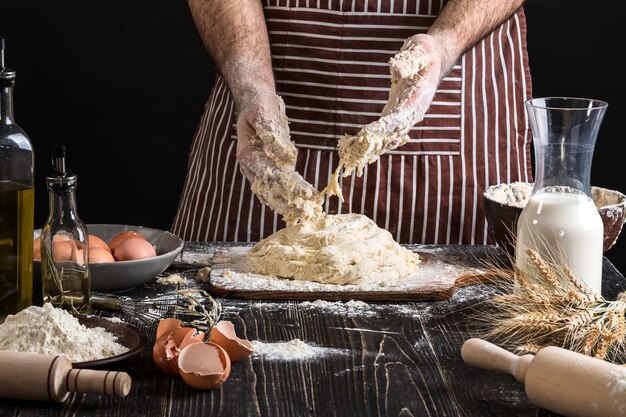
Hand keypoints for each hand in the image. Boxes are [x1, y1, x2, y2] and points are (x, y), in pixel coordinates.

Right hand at [235, 87, 322, 223]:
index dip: (287, 185)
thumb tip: (285, 156)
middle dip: (289, 201)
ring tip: (307, 214)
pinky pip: (281, 185)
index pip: (269, 174)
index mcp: (247, 154)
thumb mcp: (263, 113)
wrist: (255, 102)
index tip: (305, 193)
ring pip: (274, 192)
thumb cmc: (259, 106)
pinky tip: (304, 204)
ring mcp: (262, 169)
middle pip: (270, 189)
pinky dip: (292, 195)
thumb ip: (271, 135)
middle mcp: (252, 166)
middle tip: (308, 211)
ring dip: (290, 203)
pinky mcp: (273, 167)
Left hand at [334, 34, 445, 180]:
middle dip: (374, 143)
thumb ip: (410, 60)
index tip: (368, 134)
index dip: (384, 127)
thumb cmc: (426, 53)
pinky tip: (355, 148)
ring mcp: (404, 116)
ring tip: (350, 156)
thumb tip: (395, 68)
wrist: (434, 58)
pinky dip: (371, 141)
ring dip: (370, 147)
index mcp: (418, 100)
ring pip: (387, 137)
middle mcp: (412, 113)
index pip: (400, 117)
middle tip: (353, 151)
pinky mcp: (395, 115)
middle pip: (392, 134)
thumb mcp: (420, 50)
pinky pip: (384, 132)